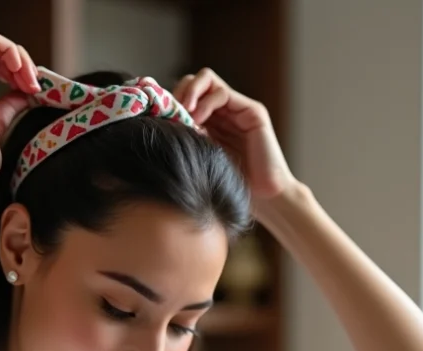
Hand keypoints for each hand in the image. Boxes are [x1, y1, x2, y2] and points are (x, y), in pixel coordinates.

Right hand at [0, 30, 40, 182]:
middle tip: (35, 88)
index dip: (16, 76)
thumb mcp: (1, 123)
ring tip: (32, 83)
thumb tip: (25, 95)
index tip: (31, 93)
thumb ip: (10, 105)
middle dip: (22, 68)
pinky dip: (12, 50)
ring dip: (21, 60)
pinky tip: (20, 69)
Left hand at [173, 69, 296, 203]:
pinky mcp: (251, 111)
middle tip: (169, 110)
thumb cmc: (232, 185)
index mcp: (210, 122)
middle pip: (193, 81)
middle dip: (177, 92)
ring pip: (206, 79)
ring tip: (182, 113)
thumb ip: (187, 137)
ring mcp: (237, 109)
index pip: (185, 95)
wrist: (264, 199)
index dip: (169, 99)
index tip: (157, 114)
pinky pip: (222, 93)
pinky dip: (205, 102)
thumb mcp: (200, 157)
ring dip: (189, 92)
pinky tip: (197, 120)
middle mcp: (223, 111)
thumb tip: (161, 121)